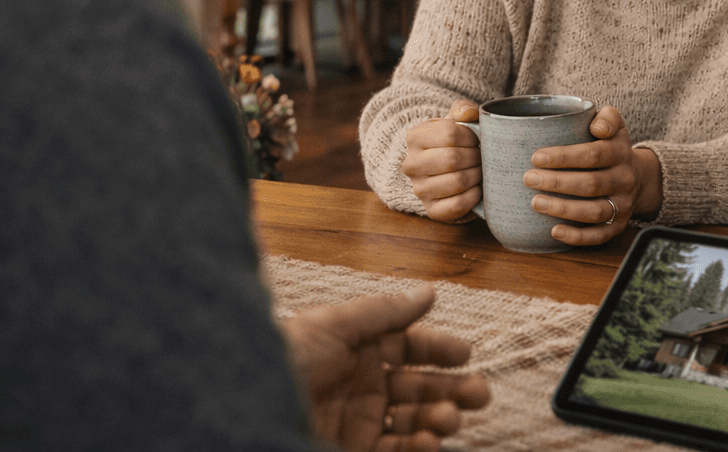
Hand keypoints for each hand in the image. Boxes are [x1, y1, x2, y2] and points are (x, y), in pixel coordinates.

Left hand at [280, 284, 490, 450]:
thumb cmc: (285, 359)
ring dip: (439, 419)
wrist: (247, 407)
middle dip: (452, 389)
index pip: (409, 347)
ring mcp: (358, 423)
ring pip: (413, 422)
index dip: (438, 349)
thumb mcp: (335, 325)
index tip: (466, 354)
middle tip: (480, 393)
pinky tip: (429, 441)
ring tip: (449, 418)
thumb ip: (385, 311)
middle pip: (419, 387)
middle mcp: (363, 386)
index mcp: (358, 350)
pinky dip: (418, 449)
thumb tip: (430, 291)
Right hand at [400, 100, 482, 220]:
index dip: (471, 137)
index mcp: (414, 137)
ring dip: (476, 175)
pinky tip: (477, 188)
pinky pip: (458, 204)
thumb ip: (463, 109)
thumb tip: (468, 113)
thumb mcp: (456, 120)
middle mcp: (411, 164)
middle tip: (482, 156)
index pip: (449, 134)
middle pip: (452, 159)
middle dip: (475, 157)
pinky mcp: (431, 210)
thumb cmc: (453, 141)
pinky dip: (474, 195)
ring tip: (480, 170)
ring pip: (456, 182)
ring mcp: (419, 189)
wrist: (445, 169)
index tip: (477, 139)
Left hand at [522, 106, 661, 245]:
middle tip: (528, 179)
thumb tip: (596, 126)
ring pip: (594, 211)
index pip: (594, 155)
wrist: (639, 177)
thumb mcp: (614, 125)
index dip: (564, 157)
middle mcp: (625, 180)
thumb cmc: (612, 147)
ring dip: (563, 209)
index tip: (536, 157)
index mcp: (621, 153)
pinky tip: (554, 231)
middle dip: (557, 183)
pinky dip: (577, 237)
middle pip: (591, 184)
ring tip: (536, 203)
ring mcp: (623, 205)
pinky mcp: (618, 226)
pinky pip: (599, 236)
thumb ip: (607, 117)